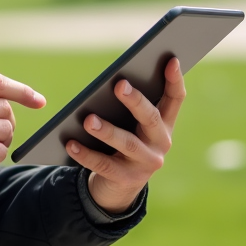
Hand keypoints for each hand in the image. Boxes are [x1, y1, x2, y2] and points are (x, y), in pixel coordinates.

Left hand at [67, 57, 185, 212]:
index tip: (171, 59)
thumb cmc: (124, 143)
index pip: (175, 99)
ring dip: (107, 131)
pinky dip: (86, 154)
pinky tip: (71, 143)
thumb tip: (113, 82)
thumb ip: (129, 106)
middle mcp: (161, 143)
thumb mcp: (131, 124)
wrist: (118, 186)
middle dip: (135, 101)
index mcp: (164, 124)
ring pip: (127, 143)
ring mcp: (146, 163)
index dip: (175, 79)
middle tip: (119, 85)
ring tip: (87, 120)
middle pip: (150, 118)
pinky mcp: (127, 179)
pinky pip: (104, 165)